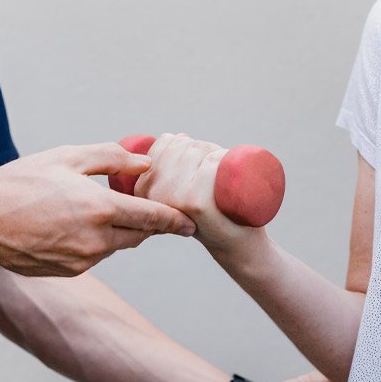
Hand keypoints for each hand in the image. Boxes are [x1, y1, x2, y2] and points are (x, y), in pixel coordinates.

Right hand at [0, 143, 195, 276]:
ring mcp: (83, 260)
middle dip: (146, 223)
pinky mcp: (69, 271)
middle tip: (145, 208)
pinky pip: (93, 256)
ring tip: (92, 210)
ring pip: (115, 246)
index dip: (175, 220)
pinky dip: (93, 242)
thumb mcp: (67, 157)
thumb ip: (112, 158)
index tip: (190, 223)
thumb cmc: (20, 181)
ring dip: (116, 231)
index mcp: (101, 208)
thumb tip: (145, 162)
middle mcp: (97, 240)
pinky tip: (69, 226)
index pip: (154, 217)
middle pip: (139, 235)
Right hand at [133, 133, 265, 252]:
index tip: (200, 169)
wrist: (236, 244)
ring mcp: (173, 197)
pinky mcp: (195, 201)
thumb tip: (177, 137)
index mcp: (144, 188)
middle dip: (206, 150)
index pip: (166, 142)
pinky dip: (227, 162)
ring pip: (199, 148)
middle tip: (215, 179)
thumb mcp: (183, 189)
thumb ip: (171, 169)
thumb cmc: (213, 212)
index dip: (190, 146)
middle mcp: (152, 192)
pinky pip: (212, 161)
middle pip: (184, 144)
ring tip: (221, 184)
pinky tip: (229, 184)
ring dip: (219, 155)